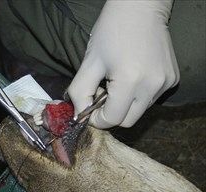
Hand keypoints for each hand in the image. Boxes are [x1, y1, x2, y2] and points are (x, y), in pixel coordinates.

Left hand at [68, 0, 178, 127]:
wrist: (139, 8)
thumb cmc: (111, 30)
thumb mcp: (90, 61)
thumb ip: (80, 92)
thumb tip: (80, 115)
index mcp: (130, 80)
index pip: (112, 120)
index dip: (97, 119)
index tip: (90, 109)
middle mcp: (152, 85)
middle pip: (127, 121)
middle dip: (110, 114)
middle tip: (102, 93)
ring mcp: (165, 82)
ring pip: (139, 111)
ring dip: (125, 104)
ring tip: (117, 81)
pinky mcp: (172, 79)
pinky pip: (150, 98)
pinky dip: (138, 94)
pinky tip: (132, 75)